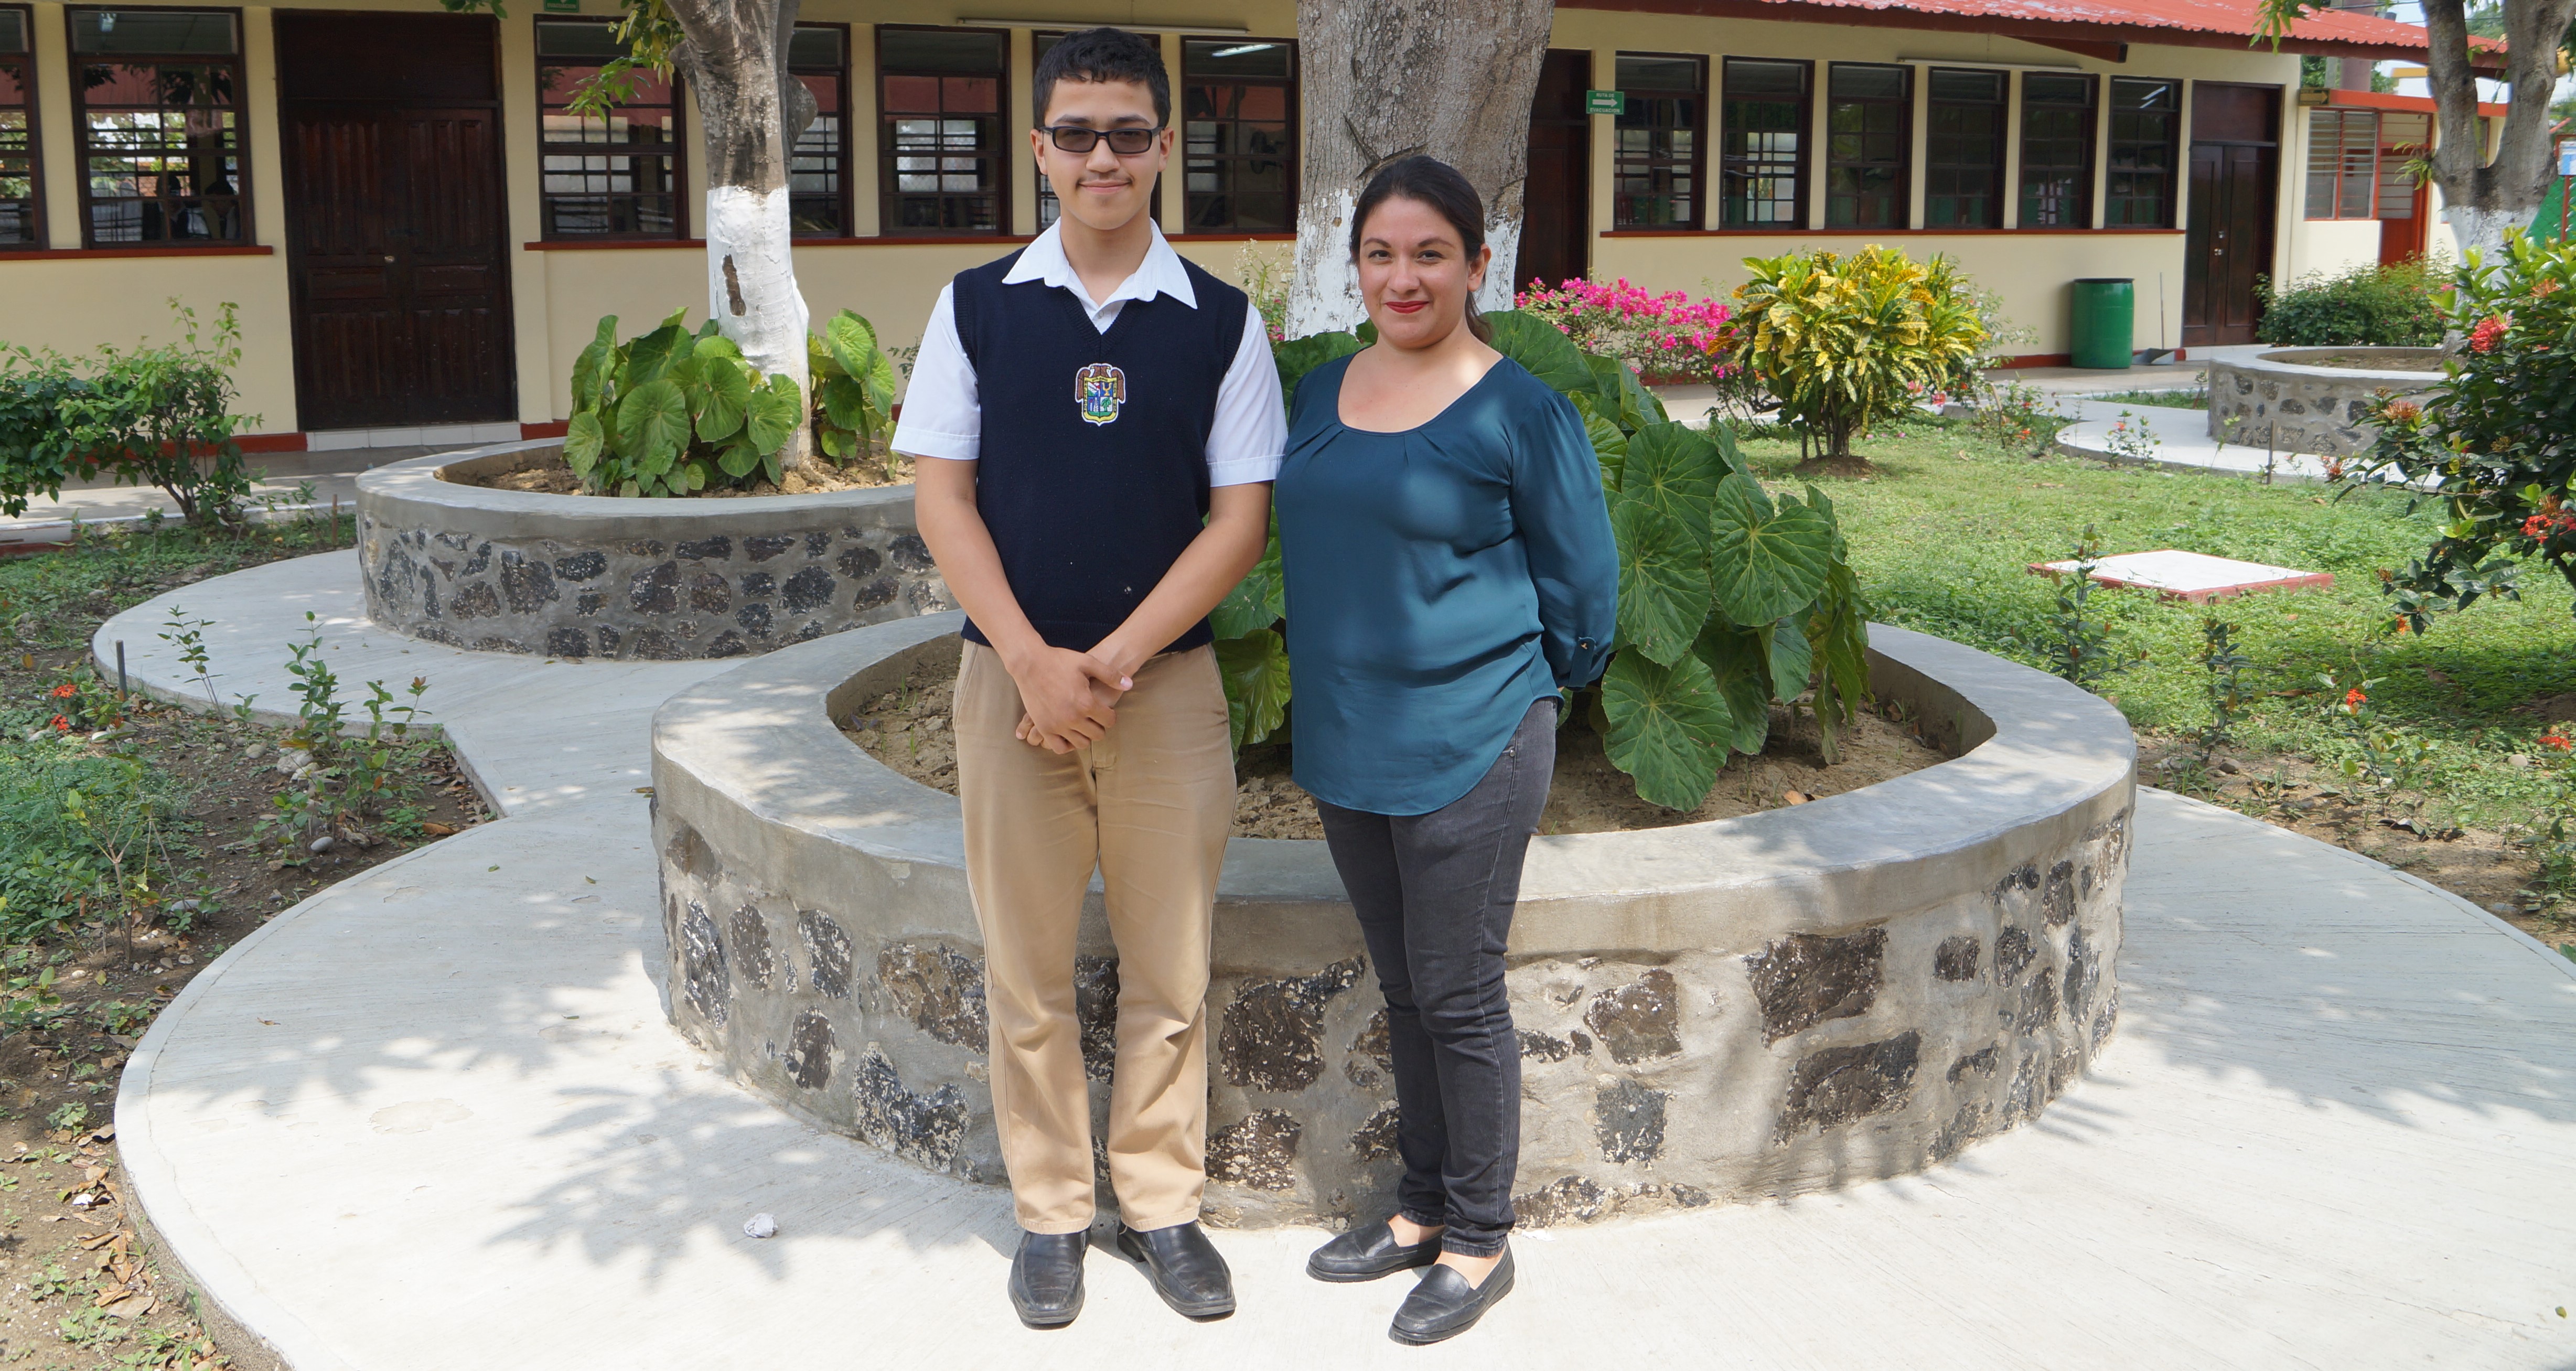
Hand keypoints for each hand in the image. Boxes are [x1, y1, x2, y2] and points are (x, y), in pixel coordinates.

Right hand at [1003, 646, 1130, 750]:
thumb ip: (1110, 675)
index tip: (1105, 711)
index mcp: (1086, 702)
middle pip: (1097, 735)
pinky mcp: (1043, 728)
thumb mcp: (1087, 662)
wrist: (1029, 662)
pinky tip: (1069, 734)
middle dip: (1099, 727)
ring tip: (1082, 725)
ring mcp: (1057, 725)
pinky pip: (1059, 748)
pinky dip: (1067, 744)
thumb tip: (1130, 685)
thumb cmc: (1059, 660)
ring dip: (1085, 736)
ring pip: (1081, 744)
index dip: (1110, 715)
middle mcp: (1072, 718)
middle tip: (1095, 718)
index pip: (1109, 721)